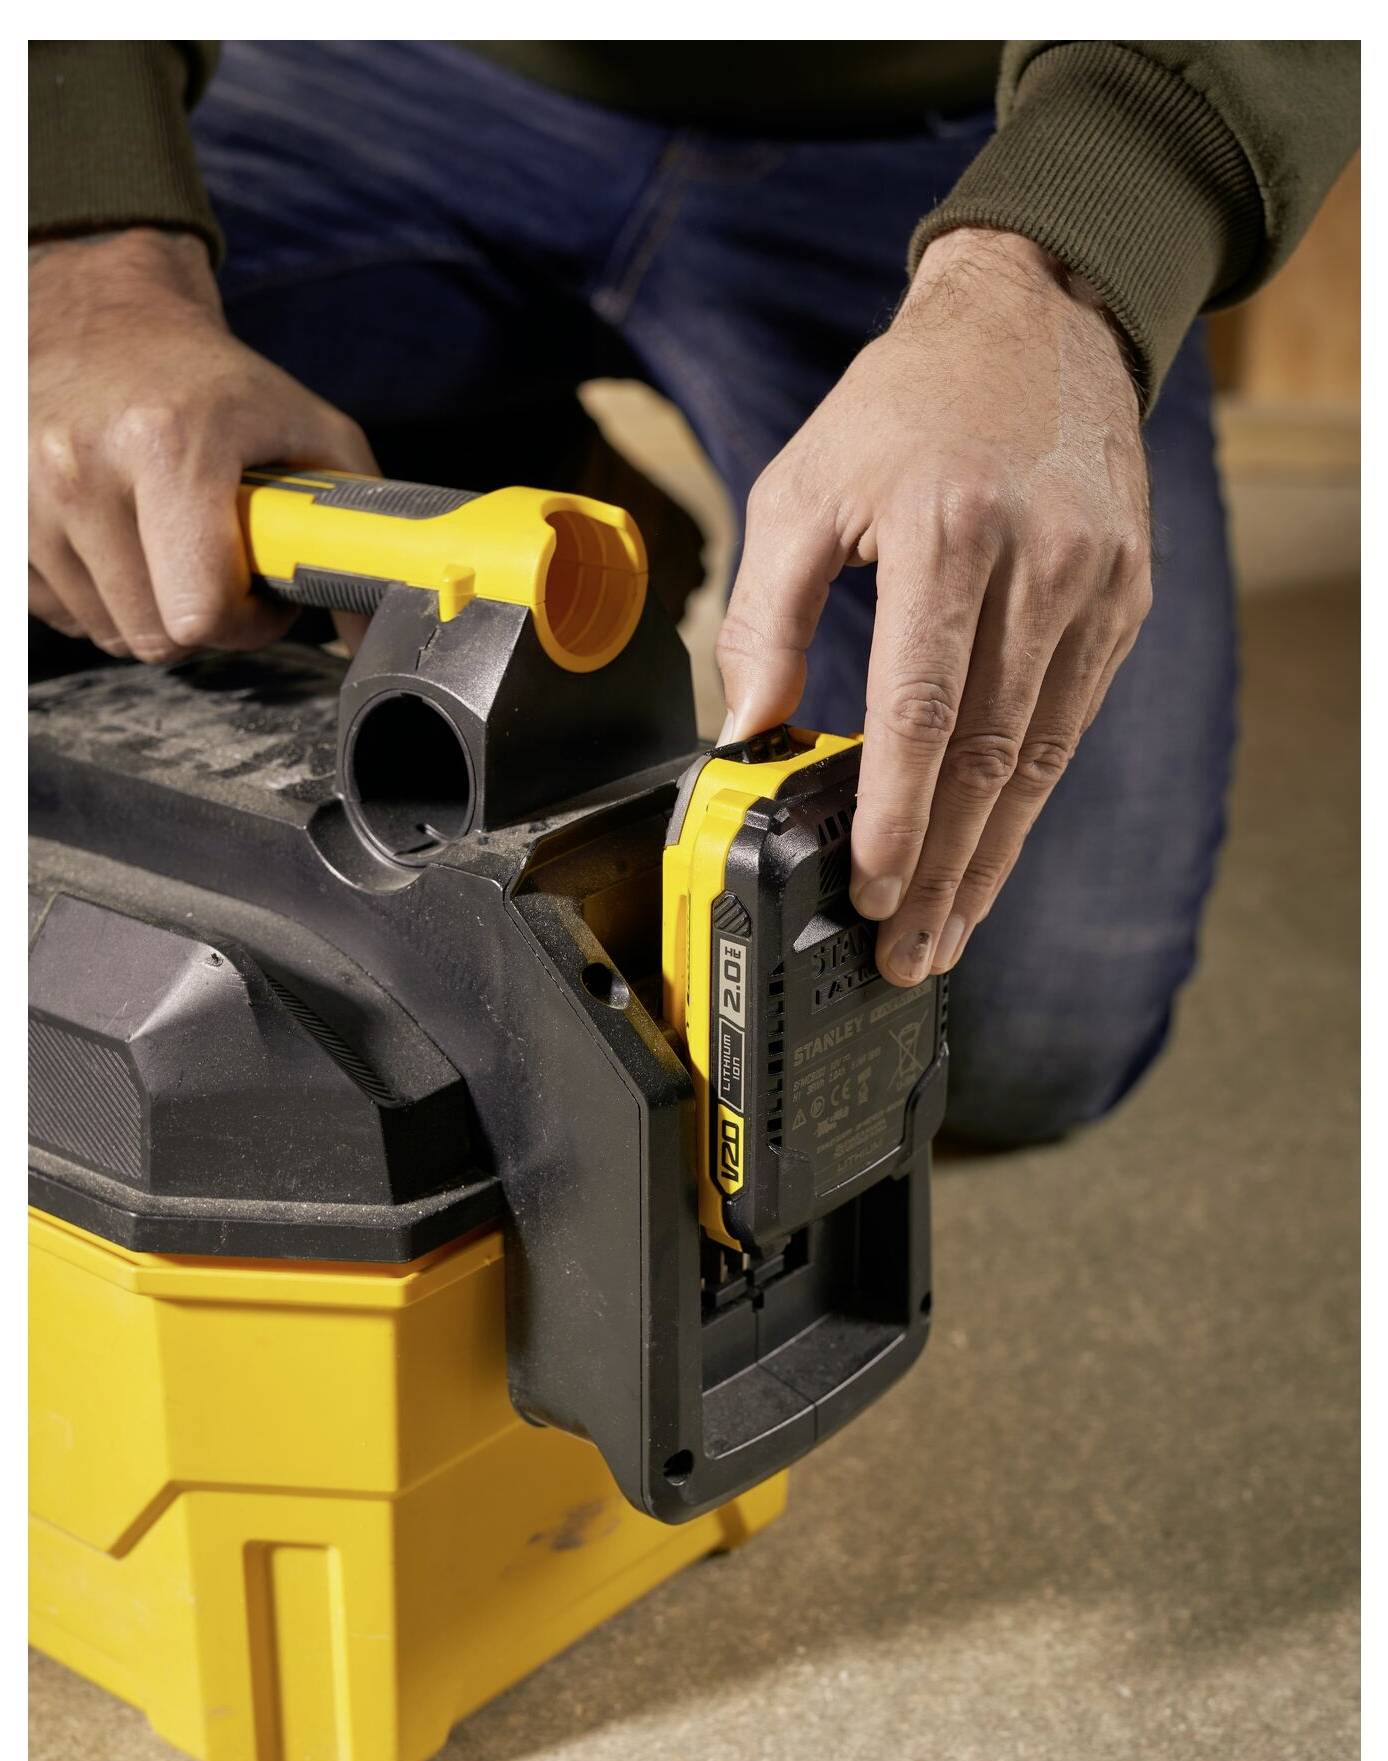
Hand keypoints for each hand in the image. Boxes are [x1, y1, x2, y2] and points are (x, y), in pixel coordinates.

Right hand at [29, 227, 377, 663]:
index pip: (198, 611)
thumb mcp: (305, 429)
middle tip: (217, 573)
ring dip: (147, 610)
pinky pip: (59, 613)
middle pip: (153, 635)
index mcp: (167, 443)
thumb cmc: (209, 379)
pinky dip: (96, 597)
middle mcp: (84, 465)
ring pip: (107, 631)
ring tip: (167, 548)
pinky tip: (118, 545)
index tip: (257, 596)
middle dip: (200, 622)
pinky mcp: (0, 512)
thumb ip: (354, 528)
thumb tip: (371, 632)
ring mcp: (28, 490)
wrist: (100, 312)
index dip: (243, 624)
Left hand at [715, 228, 1151, 985]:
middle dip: (944, 868)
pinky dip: (1028, 799)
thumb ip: (765, 613)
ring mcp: (1096, 587)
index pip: (925, 707)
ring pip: (1040, 755)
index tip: (873, 886)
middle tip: (909, 951)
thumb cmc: (905, 404)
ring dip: (990, 856)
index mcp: (951, 532)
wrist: (1038, 319)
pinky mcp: (1123, 601)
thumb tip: (747, 730)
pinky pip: (1071, 723)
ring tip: (949, 933)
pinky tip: (992, 853)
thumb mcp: (802, 485)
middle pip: (988, 754)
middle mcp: (1038, 566)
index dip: (898, 810)